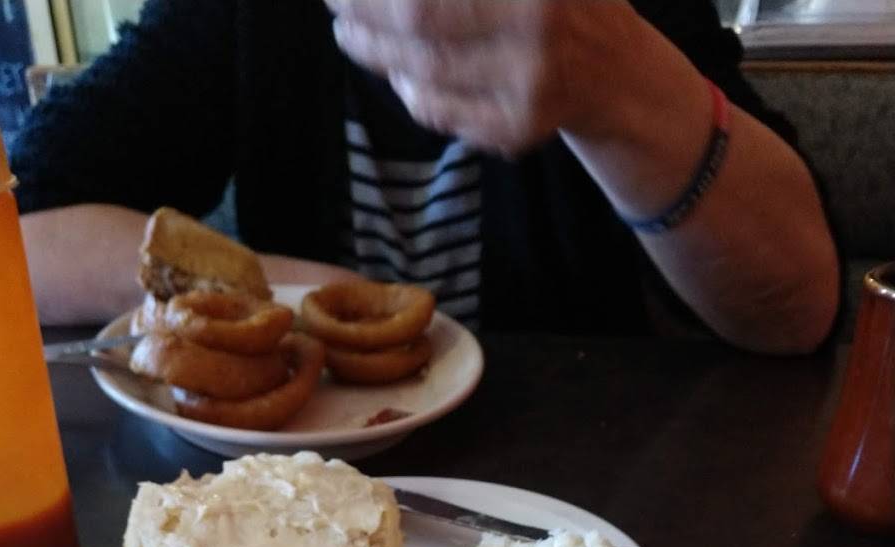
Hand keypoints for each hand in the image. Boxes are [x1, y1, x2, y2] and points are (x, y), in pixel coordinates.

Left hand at [327, 0, 631, 155]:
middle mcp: (537, 23)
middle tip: (336, 1)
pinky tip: (398, 72)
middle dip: (365, 10)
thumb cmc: (558, 2)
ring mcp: (527, 83)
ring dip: (376, 53)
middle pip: (420, 17)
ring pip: (425, 69)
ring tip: (351, 35)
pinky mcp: (517, 129)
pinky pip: (441, 111)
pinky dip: (411, 91)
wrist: (616, 72)